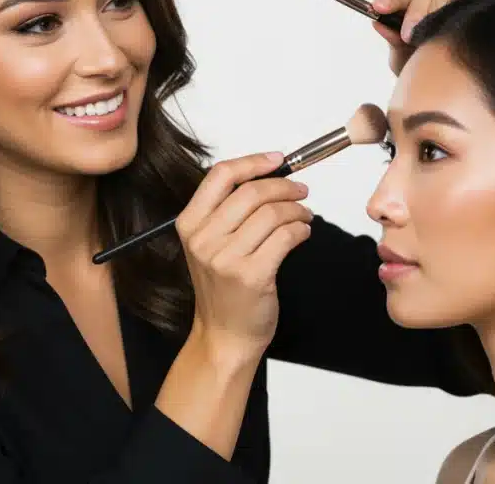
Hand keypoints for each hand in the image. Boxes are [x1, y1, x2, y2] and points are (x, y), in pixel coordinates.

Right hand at [174, 152, 313, 360]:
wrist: (224, 335)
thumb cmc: (222, 289)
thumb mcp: (209, 245)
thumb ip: (228, 211)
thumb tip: (266, 176)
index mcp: (190, 224)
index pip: (221, 175)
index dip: (254, 162)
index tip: (277, 160)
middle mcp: (204, 239)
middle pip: (252, 192)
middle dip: (285, 186)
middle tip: (301, 191)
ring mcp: (226, 258)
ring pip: (273, 213)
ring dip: (298, 210)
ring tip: (304, 216)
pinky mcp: (252, 275)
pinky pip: (286, 237)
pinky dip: (301, 231)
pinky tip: (302, 234)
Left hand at [371, 0, 476, 74]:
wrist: (451, 87)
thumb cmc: (426, 68)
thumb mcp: (404, 59)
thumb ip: (393, 40)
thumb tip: (378, 23)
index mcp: (417, 5)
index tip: (377, 7)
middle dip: (417, 7)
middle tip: (408, 34)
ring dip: (442, 3)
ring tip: (432, 30)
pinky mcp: (484, 8)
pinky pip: (477, 0)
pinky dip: (467, 11)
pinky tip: (458, 29)